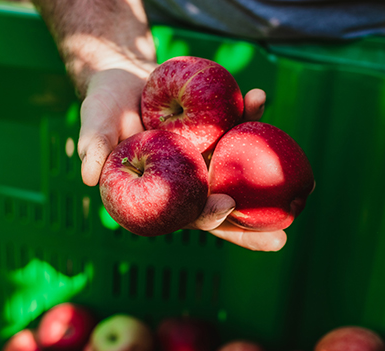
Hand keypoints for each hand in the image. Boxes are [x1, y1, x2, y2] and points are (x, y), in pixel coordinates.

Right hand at [79, 69, 284, 250]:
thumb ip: (94, 147)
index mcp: (161, 192)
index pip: (185, 214)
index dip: (206, 216)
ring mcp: (207, 158)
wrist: (123, 78)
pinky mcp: (217, 132)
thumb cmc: (104, 107)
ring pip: (240, 172)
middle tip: (282, 238)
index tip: (226, 206)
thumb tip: (87, 176)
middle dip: (252, 228)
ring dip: (266, 173)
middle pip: (223, 209)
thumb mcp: (94, 124)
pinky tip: (261, 100)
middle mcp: (189, 181)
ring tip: (298, 180)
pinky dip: (250, 116)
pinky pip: (238, 128)